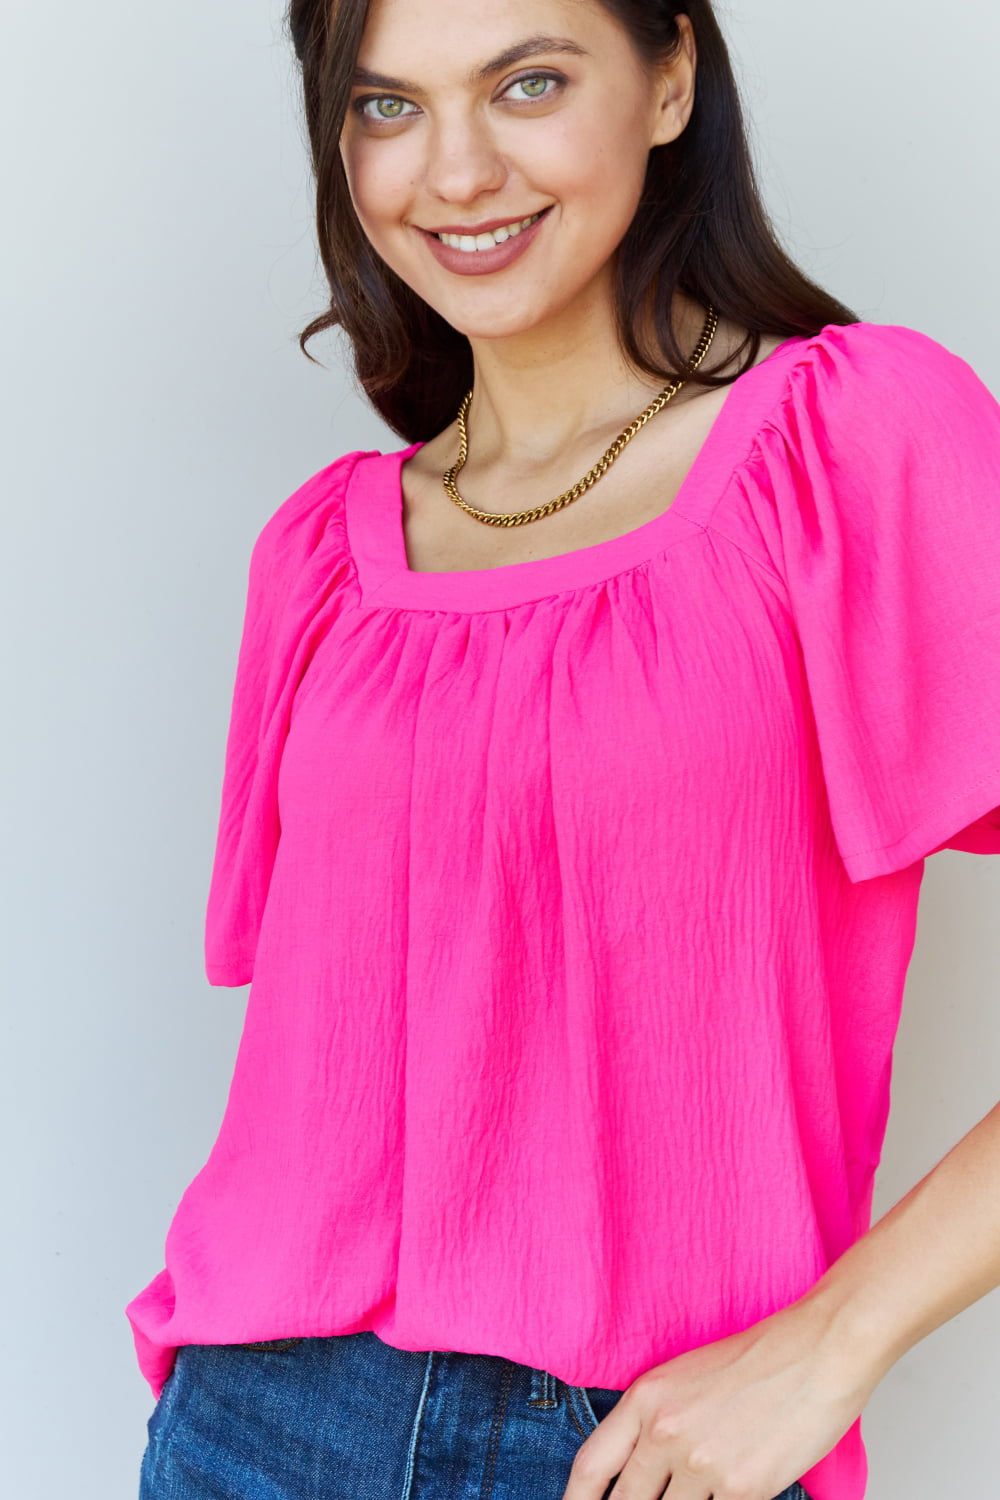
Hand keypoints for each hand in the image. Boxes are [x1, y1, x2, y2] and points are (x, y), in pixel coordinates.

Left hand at [559, 1296, 882, 1499]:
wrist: (817, 1351)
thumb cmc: (758, 1359)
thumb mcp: (687, 1377)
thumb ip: (655, 1421)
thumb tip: (640, 1469)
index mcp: (647, 1398)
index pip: (592, 1464)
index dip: (575, 1499)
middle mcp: (666, 1432)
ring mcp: (702, 1465)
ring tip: (697, 1491)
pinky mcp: (742, 1488)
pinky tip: (725, 1494)